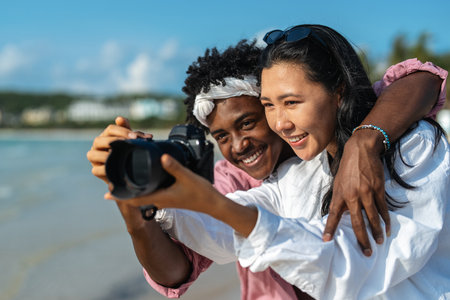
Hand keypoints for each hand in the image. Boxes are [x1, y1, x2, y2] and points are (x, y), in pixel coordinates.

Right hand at [86, 116, 151, 182]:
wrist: (131, 171)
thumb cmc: (131, 152)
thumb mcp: (133, 142)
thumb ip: (131, 131)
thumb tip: (120, 119)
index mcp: (107, 135)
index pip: (111, 129)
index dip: (123, 131)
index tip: (136, 137)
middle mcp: (98, 145)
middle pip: (99, 140)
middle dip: (114, 141)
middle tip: (128, 145)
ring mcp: (94, 158)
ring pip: (92, 154)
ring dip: (106, 155)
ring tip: (120, 157)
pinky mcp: (96, 171)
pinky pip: (96, 170)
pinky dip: (106, 169)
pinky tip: (117, 169)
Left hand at [105, 154, 218, 213]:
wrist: (212, 204)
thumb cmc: (200, 193)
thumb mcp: (187, 177)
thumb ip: (174, 166)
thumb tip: (161, 156)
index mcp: (160, 198)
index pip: (135, 199)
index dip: (120, 196)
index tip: (106, 193)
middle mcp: (159, 200)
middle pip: (136, 197)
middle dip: (123, 191)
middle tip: (111, 181)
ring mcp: (164, 199)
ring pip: (143, 195)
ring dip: (133, 189)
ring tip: (122, 179)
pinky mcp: (169, 196)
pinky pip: (151, 192)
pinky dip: (143, 187)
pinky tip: (143, 178)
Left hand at [323, 130, 389, 256]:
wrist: (361, 150)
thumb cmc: (347, 167)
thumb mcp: (338, 182)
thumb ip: (339, 198)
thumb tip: (339, 213)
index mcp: (339, 194)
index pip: (333, 215)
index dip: (329, 228)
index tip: (326, 240)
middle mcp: (352, 196)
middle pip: (357, 222)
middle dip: (362, 239)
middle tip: (366, 252)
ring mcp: (366, 193)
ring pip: (372, 218)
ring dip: (377, 232)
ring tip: (379, 242)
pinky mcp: (378, 190)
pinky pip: (382, 209)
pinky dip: (385, 219)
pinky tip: (387, 227)